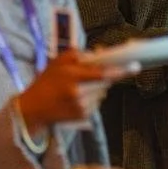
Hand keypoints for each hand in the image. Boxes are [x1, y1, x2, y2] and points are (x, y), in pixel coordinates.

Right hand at [16, 51, 136, 130]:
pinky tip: (78, 99)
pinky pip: (97, 104)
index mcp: (71, 75)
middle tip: (95, 75)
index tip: (135, 66)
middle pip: (105, 83)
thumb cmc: (46, 82)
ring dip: (97, 89)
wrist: (32, 109)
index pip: (101, 72)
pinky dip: (92, 99)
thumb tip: (101, 52)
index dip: (120, 70)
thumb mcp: (58, 62)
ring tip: (80, 88)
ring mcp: (81, 106)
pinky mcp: (83, 117)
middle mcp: (78, 92)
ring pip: (102, 93)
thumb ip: (79, 54)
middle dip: (106, 77)